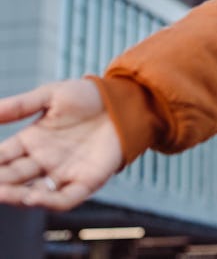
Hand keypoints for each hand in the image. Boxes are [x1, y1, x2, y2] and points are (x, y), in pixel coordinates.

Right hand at [0, 79, 122, 210]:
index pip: (2, 157)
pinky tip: (33, 198)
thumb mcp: (52, 95)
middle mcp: (43, 160)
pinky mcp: (85, 181)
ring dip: (16, 197)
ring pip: (33, 193)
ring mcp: (63, 172)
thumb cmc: (88, 96)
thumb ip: (20, 105)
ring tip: (2, 193)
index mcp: (31, 140)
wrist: (124, 101)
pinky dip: (49, 202)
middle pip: (13, 177)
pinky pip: (64, 199)